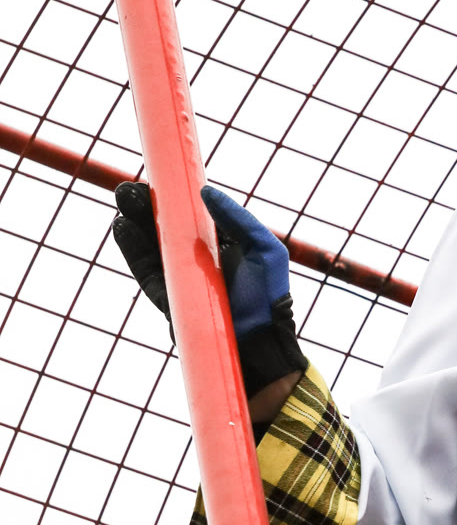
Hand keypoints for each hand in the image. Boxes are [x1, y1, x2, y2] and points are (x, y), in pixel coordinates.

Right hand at [112, 184, 306, 416]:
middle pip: (166, 227)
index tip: (157, 180)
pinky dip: (133, 250)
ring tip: (121, 203)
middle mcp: (198, 259)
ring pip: (152, 245)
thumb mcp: (265, 249)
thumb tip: (205, 191)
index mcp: (222, 245)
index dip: (173, 198)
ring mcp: (181, 277)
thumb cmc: (268, 297)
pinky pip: (146, 270)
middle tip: (128, 189)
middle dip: (146, 207)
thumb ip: (239, 219)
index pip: (192, 216)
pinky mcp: (167, 297)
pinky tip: (122, 227)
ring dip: (134, 224)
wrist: (258, 344)